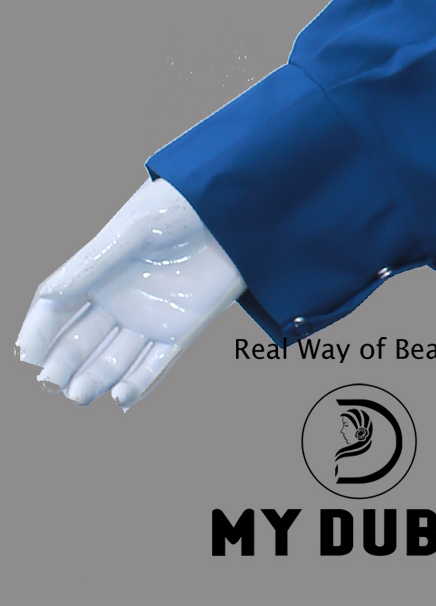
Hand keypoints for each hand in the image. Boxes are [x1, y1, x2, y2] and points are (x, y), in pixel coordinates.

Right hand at [16, 178, 244, 407]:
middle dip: (63, 365)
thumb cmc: (180, 207)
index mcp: (95, 274)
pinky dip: (139, 384)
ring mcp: (147, 319)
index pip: (55, 310)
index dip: (38, 334)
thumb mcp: (134, 230)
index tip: (26, 358)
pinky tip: (121, 398)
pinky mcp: (181, 331)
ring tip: (80, 395)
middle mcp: (116, 301)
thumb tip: (47, 295)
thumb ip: (92, 263)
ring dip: (95, 379)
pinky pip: (156, 365)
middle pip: (79, 342)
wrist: (239, 210)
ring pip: (113, 360)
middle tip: (50, 385)